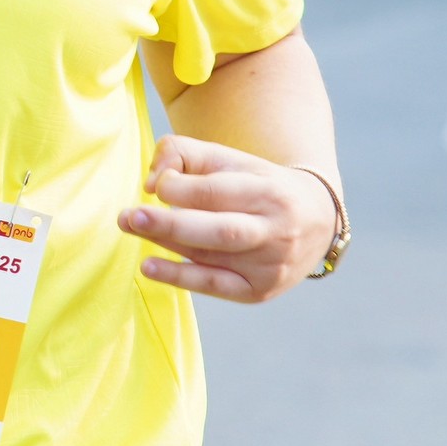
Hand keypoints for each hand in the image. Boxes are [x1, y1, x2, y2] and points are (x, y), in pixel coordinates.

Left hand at [120, 135, 337, 303]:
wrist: (317, 221)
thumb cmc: (259, 185)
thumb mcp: (230, 159)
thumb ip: (186, 154)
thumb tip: (152, 182)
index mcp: (270, 192)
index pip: (218, 192)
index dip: (180, 189)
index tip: (155, 186)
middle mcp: (275, 231)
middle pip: (220, 230)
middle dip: (171, 224)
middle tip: (129, 216)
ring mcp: (270, 266)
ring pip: (213, 256)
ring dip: (167, 245)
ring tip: (131, 229)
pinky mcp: (259, 291)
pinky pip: (215, 285)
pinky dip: (180, 277)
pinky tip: (149, 266)